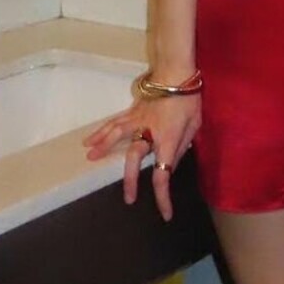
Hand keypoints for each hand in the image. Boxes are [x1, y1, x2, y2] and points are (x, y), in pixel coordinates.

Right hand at [82, 93, 199, 222]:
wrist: (176, 70)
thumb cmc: (189, 97)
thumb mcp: (195, 123)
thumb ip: (184, 144)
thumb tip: (172, 163)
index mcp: (168, 137)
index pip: (164, 172)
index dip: (163, 195)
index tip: (165, 213)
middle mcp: (149, 131)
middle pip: (135, 157)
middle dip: (131, 180)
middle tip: (128, 199)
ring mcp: (138, 120)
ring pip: (117, 137)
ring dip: (104, 149)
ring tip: (90, 160)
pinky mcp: (132, 111)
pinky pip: (114, 123)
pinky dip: (101, 132)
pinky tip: (89, 140)